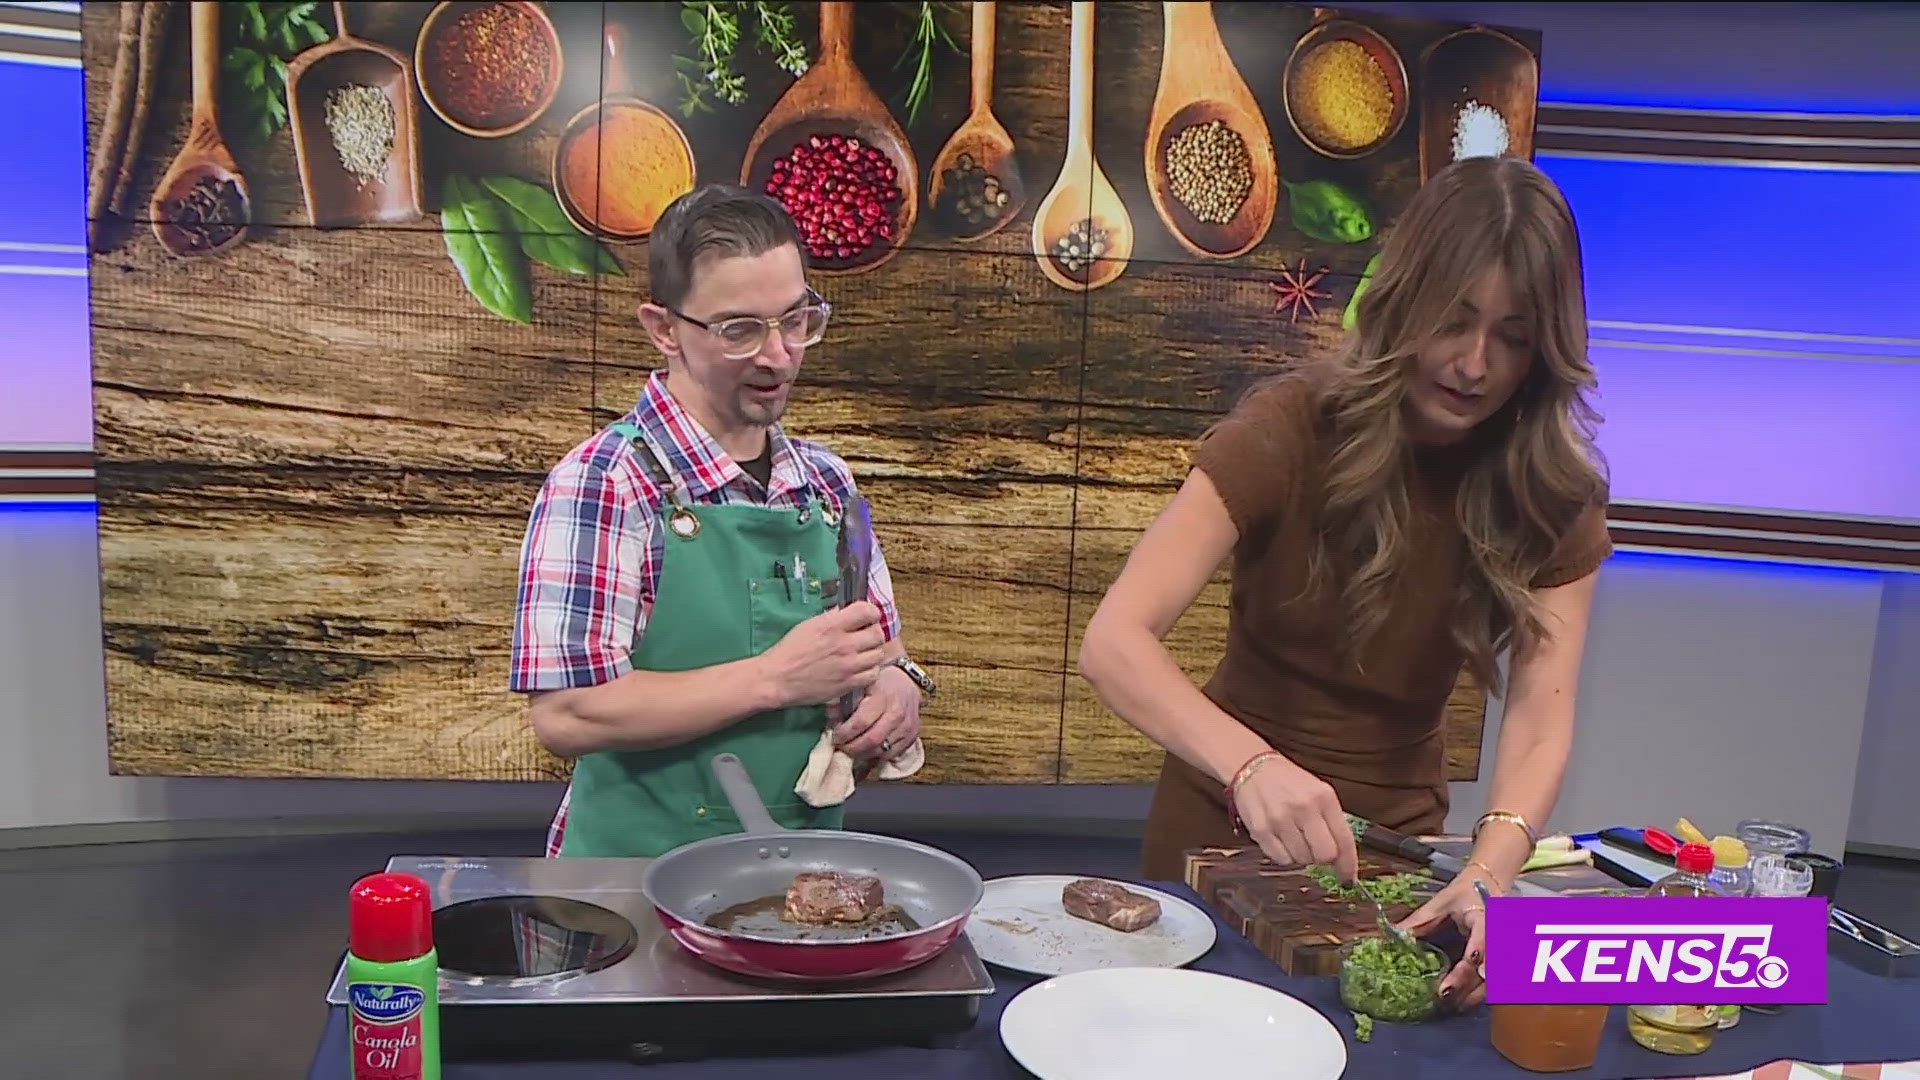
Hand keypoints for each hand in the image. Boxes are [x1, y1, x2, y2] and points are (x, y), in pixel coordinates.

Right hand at [757, 602, 887, 708]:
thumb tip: (848, 613)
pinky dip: (870, 670)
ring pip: (878, 655)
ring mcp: (848, 665)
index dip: (871, 613)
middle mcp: (844, 644)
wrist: (777, 679)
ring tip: (863, 653)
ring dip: (872, 652)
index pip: (867, 611)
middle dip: (873, 632)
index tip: (867, 618)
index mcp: (832, 625)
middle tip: (865, 636)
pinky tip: (860, 669)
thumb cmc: (789, 650)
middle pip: (877, 634)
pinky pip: (872, 675)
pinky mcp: (848, 684)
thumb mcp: (809, 625)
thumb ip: (832, 618)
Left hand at [826, 664, 920, 762]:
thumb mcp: (860, 684)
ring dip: (863, 753)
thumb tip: (831, 719)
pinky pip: (892, 754)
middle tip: (841, 747)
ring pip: (881, 750)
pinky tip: (867, 750)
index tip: (835, 737)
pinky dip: (877, 756)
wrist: (905, 681)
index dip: (845, 734)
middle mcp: (898, 712)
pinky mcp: (912, 735)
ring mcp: (907, 725)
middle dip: (852, 748)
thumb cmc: (879, 682)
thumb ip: (843, 701)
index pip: (861, 722)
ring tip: (852, 748)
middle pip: (872, 740)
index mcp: (883, 697)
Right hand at [1230, 757, 1358, 881]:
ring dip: (1301, 854)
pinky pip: (1281, 859)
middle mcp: (1304, 808)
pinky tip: (1280, 838)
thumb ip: (1331, 820)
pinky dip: (1284, 855)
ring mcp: (1281, 819)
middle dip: (1322, 857)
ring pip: (1302, 859)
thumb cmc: (1288, 781)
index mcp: (1323, 797)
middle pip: (1324, 855)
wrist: (1253, 767)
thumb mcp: (1318, 791)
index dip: (1348, 864)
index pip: (1344, 840)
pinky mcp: (1261, 830)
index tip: (1348, 877)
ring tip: (1293, 836)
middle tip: (1315, 848)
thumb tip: (1341, 856)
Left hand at [1396, 872, 1493, 1008]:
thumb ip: (1419, 921)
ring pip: (1494, 977)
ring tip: (1450, 1004)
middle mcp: (1498, 934)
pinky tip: (1461, 1001)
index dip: (1480, 947)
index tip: (1471, 961)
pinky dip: (1477, 992)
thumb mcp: (1440, 903)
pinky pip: (1492, 981)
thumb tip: (1392, 936)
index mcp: (1484, 914)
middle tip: (1445, 994)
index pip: (1485, 932)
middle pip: (1490, 962)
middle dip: (1470, 980)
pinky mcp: (1500, 960)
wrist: (1488, 884)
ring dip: (1474, 993)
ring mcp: (1503, 948)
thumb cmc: (1463, 893)